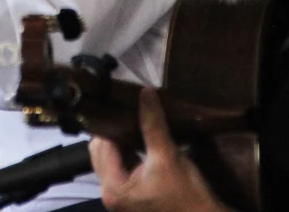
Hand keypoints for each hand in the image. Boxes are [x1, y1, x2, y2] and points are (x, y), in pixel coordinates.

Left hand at [89, 88, 229, 211]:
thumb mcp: (167, 156)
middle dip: (115, 131)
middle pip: (101, 152)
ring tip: (136, 120)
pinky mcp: (130, 195)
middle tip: (130, 110)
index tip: (124, 103)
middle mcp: (109, 193)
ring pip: (110, 158)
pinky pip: (120, 166)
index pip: (102, 144)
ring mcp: (119, 196)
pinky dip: (127, 152)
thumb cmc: (186, 194)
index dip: (113, 122)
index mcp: (112, 187)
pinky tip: (140, 137)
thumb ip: (152, 124)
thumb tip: (145, 92)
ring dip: (121, 141)